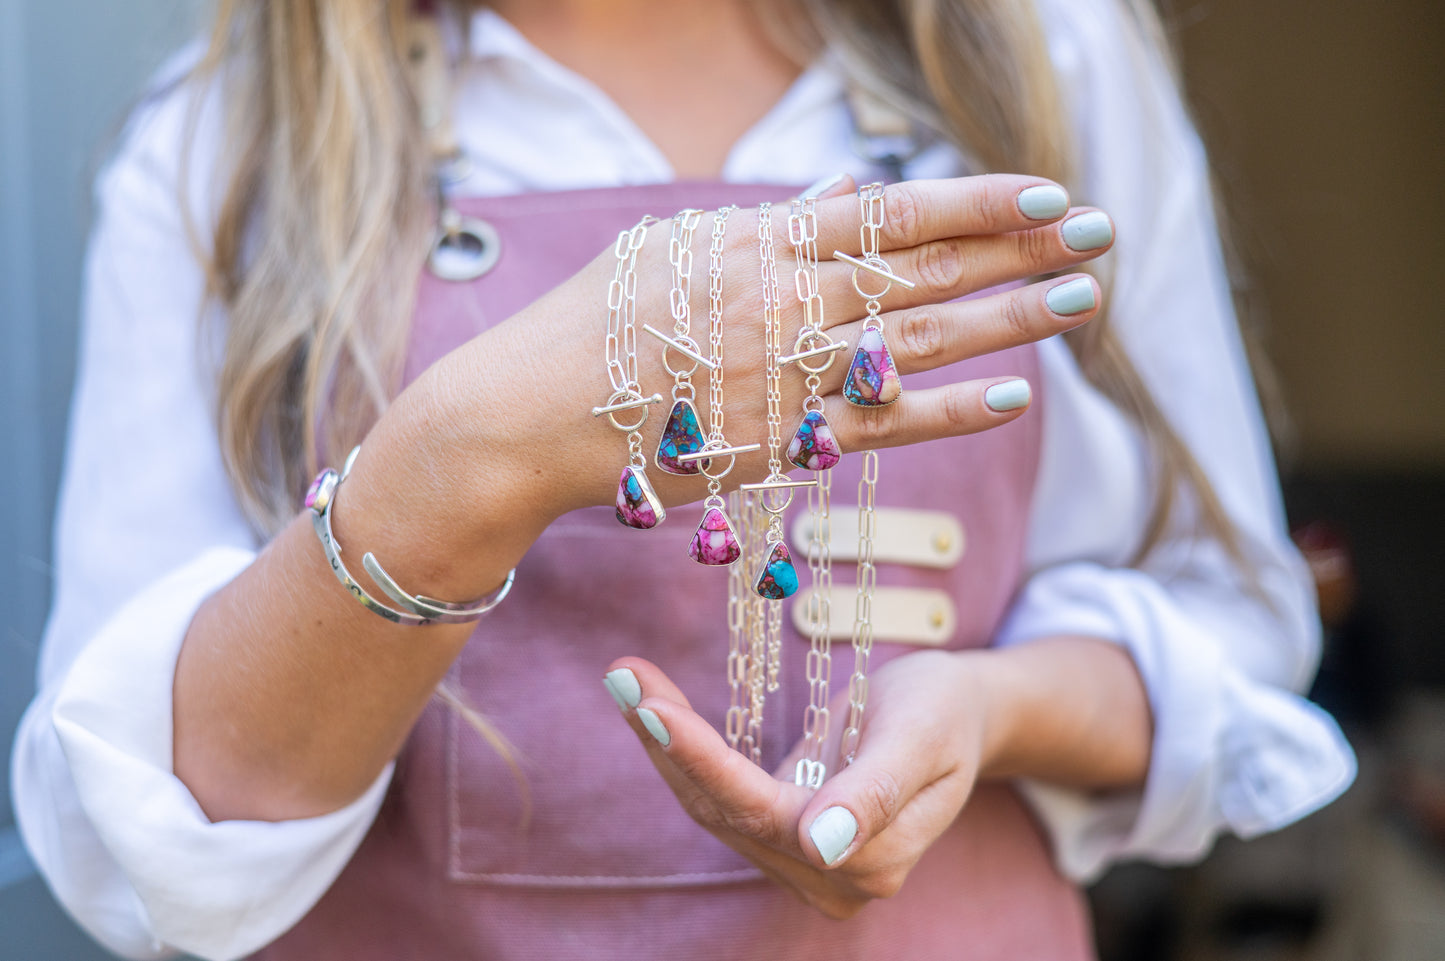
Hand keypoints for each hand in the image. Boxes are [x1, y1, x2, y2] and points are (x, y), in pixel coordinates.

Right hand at [413, 174, 1112, 524]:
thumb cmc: (591, 326)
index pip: (891, 210)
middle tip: (1097, 234)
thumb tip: (837, 193)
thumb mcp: (672, 248)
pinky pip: (883, 423)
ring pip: (921, 338)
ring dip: (1008, 320)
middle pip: (926, 267)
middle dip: (1020, 247)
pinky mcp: (780, 439)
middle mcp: (782, 294)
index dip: (976, 200)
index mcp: (757, 239)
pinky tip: (1014, 396)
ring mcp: (785, 369)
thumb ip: (764, 227)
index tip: (1046, 192)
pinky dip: (951, 410)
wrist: (525, 415)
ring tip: (1081, 301)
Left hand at [603, 651, 989, 918]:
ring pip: (712, 805)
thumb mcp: (922, 736)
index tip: (654, 711)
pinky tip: (650, 704)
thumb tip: (821, 848)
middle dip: (668, 742)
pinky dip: (682, 748)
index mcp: (870, 860)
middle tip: (622, 676)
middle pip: (728, 811)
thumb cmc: (944, 712)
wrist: (954, 714)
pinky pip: (719, 794)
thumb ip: (877, 793)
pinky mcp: (781, 835)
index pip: (767, 813)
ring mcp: (802, 862)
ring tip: (626, 678)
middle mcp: (829, 877)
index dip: (705, 762)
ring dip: (663, 743)